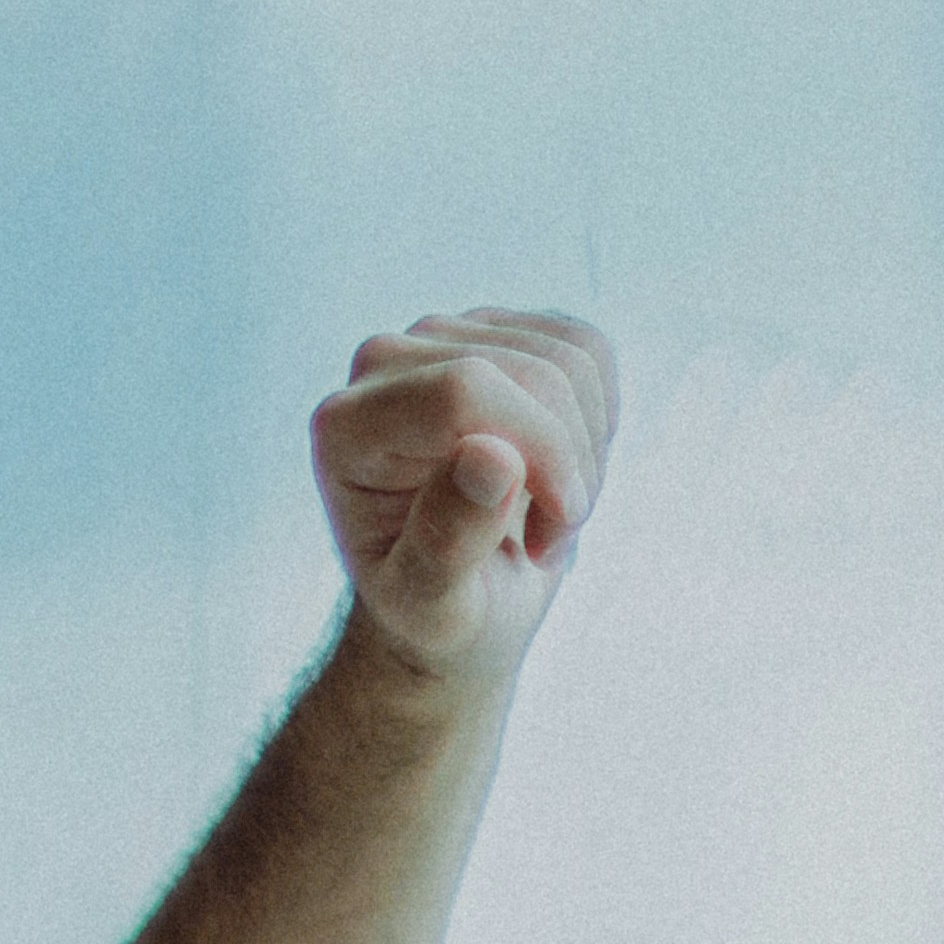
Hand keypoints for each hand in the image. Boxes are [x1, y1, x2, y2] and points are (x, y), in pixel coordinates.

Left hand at [310, 305, 614, 681]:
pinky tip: (559, 469)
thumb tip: (491, 454)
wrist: (455, 596)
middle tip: (550, 539)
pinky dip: (596, 420)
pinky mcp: (498, 330)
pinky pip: (589, 351)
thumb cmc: (436, 613)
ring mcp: (443, 336)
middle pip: (531, 372)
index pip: (466, 392)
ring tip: (550, 513)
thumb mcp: (433, 608)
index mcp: (346, 428)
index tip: (554, 534)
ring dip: (587, 451)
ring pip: (572, 357)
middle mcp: (384, 364)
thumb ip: (447, 540)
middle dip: (569, 466)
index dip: (541, 455)